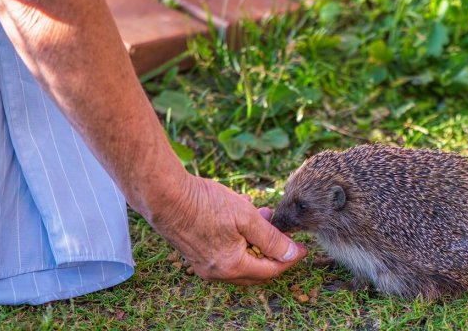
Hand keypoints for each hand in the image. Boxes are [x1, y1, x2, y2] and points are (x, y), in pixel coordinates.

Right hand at [150, 175, 306, 284]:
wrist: (164, 195)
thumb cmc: (204, 204)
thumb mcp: (246, 217)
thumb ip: (271, 238)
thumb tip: (292, 254)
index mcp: (231, 267)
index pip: (270, 271)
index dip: (289, 259)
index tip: (302, 247)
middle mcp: (217, 273)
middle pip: (255, 270)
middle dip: (272, 251)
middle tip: (283, 232)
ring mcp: (204, 265)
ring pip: (240, 260)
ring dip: (255, 242)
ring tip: (262, 216)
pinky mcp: (195, 254)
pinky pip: (225, 253)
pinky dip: (238, 239)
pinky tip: (240, 215)